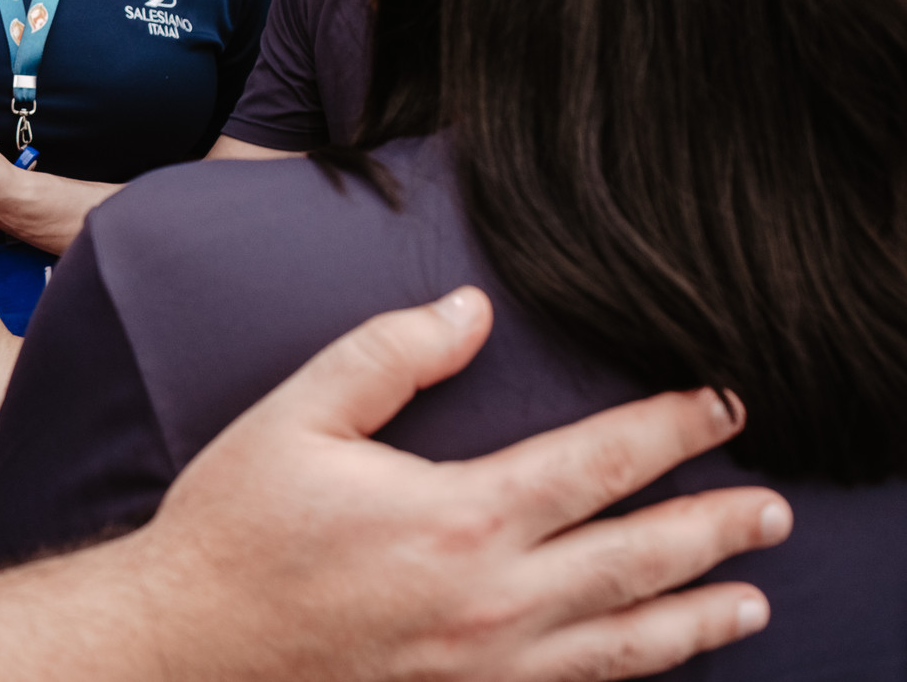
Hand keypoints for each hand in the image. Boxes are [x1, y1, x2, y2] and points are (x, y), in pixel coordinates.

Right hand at [0, 286, 784, 681]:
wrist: (186, 642)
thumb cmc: (235, 526)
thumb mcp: (295, 415)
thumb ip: (386, 354)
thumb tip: (469, 310)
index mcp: (455, 518)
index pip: (594, 465)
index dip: (667, 429)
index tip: (718, 401)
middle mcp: (488, 602)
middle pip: (633, 561)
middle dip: (711, 528)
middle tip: (769, 507)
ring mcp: (480, 664)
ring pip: (620, 642)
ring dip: (695, 616)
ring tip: (750, 597)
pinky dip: (630, 670)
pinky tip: (649, 657)